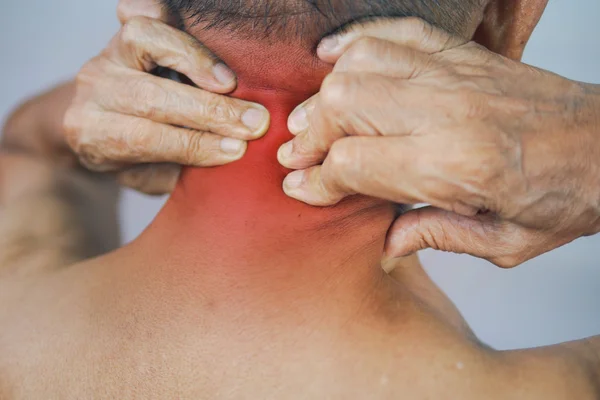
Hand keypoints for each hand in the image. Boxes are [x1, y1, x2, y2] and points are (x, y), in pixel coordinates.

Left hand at [64, 3, 269, 193]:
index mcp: (97, 137)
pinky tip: (204, 32)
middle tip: (254, 120)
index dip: (195, 144)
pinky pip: (140, 11)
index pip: (146, 139)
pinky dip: (171, 17)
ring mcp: (106, 56)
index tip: (237, 149)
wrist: (97, 125)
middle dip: (209, 110)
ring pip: (142, 41)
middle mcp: (96, 91)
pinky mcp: (121, 34)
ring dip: (193, 59)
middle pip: (150, 95)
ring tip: (230, 82)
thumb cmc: (133, 156)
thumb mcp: (148, 176)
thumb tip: (230, 154)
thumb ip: (180, 169)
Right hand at [277, 18, 599, 267]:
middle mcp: (448, 112)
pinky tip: (333, 56)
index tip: (302, 187)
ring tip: (312, 116)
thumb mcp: (506, 242)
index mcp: (456, 166)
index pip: (354, 163)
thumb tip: (385, 241)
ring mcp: (455, 75)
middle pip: (344, 105)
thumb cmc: (565, 197)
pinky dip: (356, 40)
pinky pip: (396, 33)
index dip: (317, 179)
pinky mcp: (463, 55)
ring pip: (360, 65)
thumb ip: (437, 237)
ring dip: (325, 92)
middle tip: (298, 155)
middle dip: (309, 134)